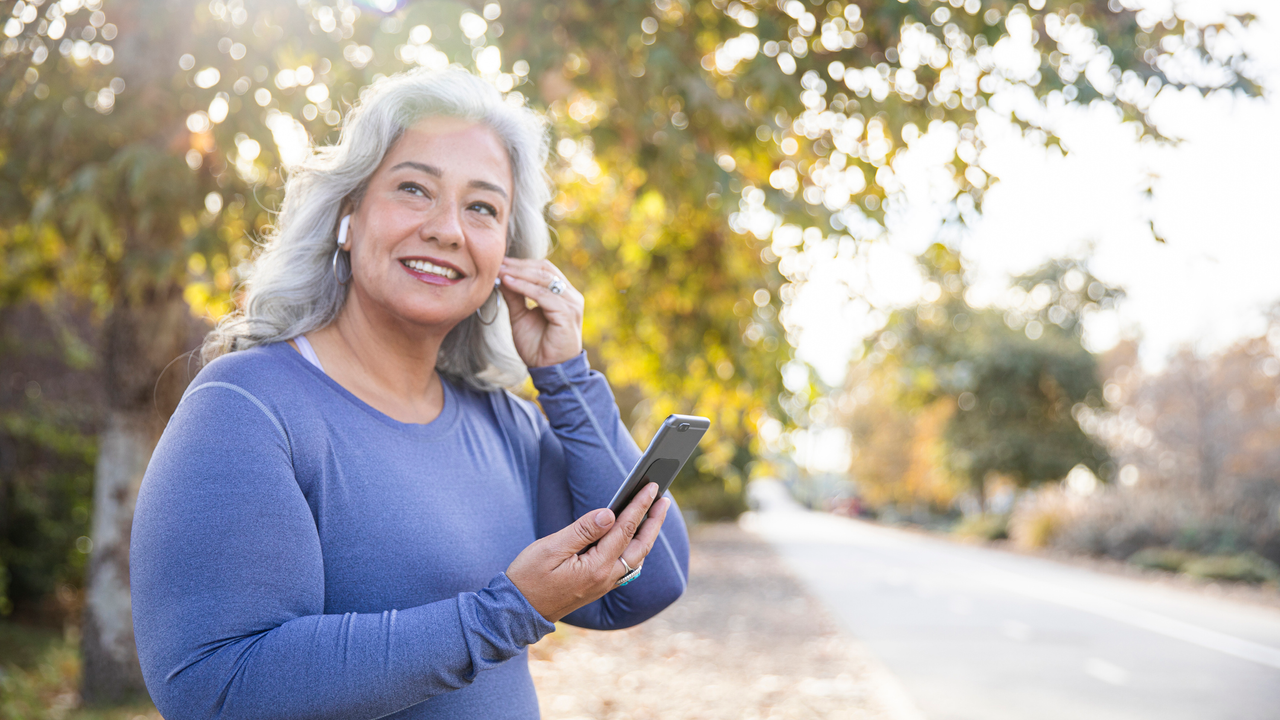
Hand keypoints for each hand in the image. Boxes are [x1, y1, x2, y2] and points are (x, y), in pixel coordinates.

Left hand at [497, 257, 582, 367]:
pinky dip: (524, 287)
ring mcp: (572, 304)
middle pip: (545, 270)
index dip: (522, 263)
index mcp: (564, 294)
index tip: (499, 262)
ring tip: (500, 271)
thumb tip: (502, 276)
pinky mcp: (567, 314)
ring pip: (544, 279)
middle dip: (519, 265)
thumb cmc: (537, 345)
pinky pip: (543, 295)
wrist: (549, 370)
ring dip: (519, 273)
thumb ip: (515, 296)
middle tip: (498, 263)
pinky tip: (508, 283)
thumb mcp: (521, 316)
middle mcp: (571, 296)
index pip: (544, 269)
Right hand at [506, 482, 670, 621]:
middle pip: (640, 545)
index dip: (639, 505)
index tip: (651, 487)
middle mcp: (606, 578)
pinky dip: (636, 549)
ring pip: (636, 557)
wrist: (518, 612)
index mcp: (596, 567)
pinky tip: (636, 539)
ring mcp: (604, 585)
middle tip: (665, 499)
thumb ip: (582, 531)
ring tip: (655, 514)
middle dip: (654, 521)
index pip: (624, 529)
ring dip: (648, 535)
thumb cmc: (528, 577)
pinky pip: (627, 566)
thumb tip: (610, 514)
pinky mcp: (598, 587)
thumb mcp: (551, 549)